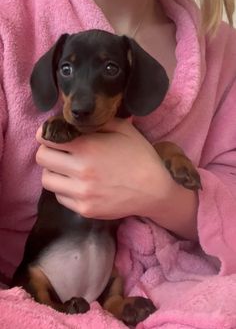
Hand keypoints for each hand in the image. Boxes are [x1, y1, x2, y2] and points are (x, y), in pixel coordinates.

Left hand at [35, 118, 173, 219]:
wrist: (156, 191)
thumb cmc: (140, 156)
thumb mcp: (124, 129)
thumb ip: (98, 121)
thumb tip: (76, 118)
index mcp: (87, 147)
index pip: (46, 138)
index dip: (46, 133)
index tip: (52, 134)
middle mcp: (80, 171)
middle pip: (41, 158)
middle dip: (47, 151)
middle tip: (59, 151)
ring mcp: (81, 193)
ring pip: (47, 180)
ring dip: (53, 171)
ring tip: (67, 168)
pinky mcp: (84, 210)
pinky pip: (60, 197)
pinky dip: (64, 189)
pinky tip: (78, 184)